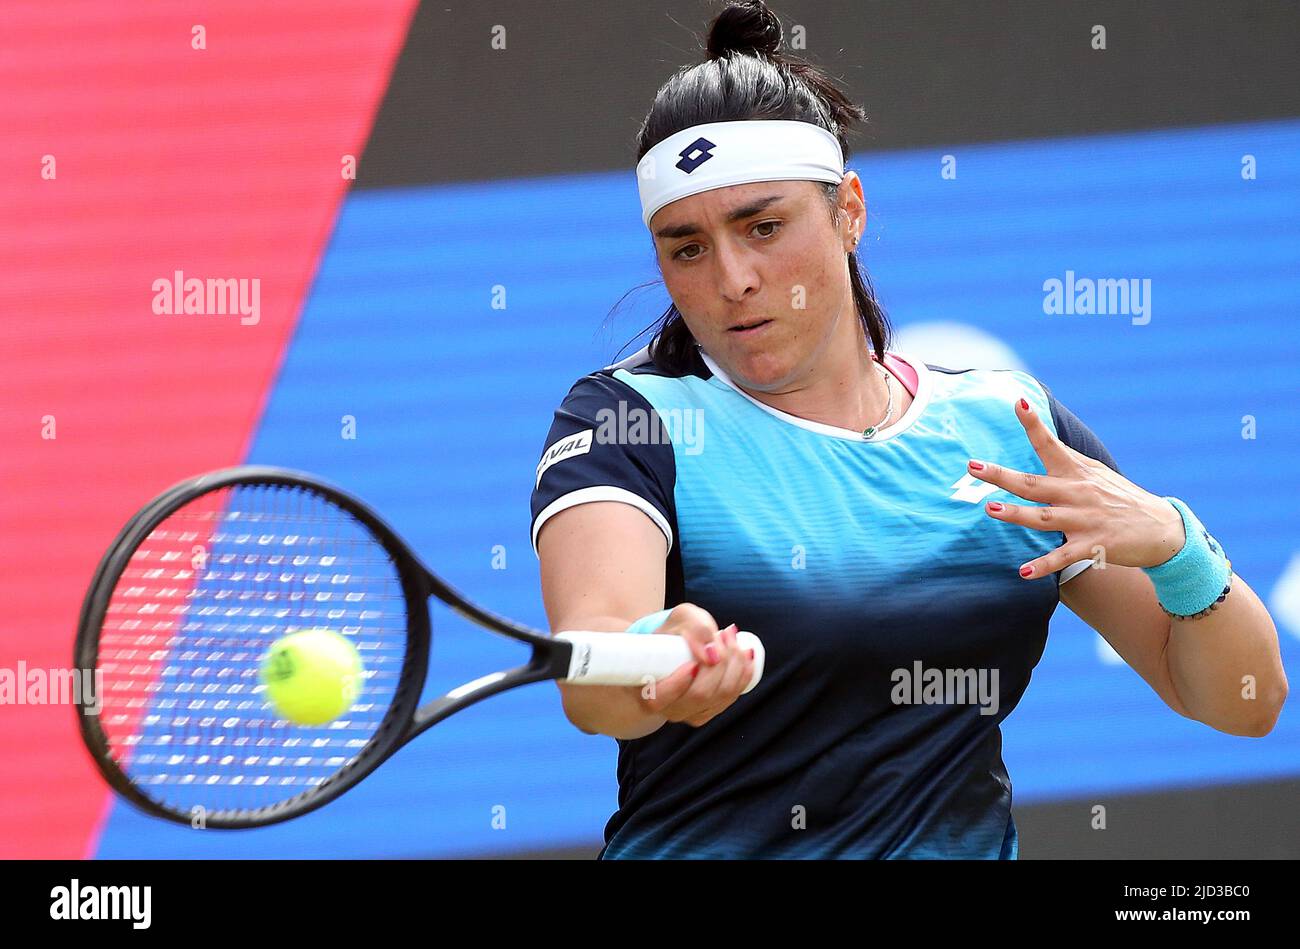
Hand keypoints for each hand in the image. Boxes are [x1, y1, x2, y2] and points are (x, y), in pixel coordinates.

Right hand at [638, 603, 755, 726]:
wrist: (673, 648)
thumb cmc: (671, 634)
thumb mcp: (678, 619)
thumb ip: (693, 628)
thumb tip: (711, 653)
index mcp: (647, 690)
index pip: (659, 697)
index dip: (678, 682)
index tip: (691, 661)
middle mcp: (669, 708)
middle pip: (700, 694)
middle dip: (719, 661)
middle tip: (723, 634)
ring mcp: (692, 713)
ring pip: (721, 696)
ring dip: (735, 663)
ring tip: (732, 637)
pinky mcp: (711, 710)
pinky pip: (732, 696)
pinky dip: (743, 673)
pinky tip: (745, 654)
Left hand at [967, 398, 1186, 578]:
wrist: (1162, 530)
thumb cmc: (1120, 498)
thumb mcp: (1095, 473)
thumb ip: (1066, 460)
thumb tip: (1040, 437)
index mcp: (1076, 472)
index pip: (1050, 445)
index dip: (1034, 424)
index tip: (1018, 403)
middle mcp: (1077, 493)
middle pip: (1033, 484)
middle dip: (1002, 476)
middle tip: (973, 467)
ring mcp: (1084, 520)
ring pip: (1043, 517)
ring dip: (1016, 515)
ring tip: (991, 509)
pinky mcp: (1092, 545)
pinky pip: (1062, 557)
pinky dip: (1042, 566)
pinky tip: (1023, 572)